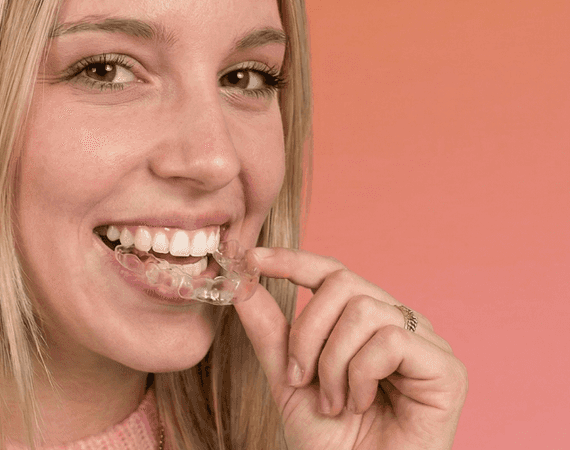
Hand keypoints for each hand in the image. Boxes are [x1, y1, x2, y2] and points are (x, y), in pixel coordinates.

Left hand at [234, 247, 466, 449]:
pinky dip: (362, 374)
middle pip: (343, 283)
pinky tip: (361, 404)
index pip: (331, 273)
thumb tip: (243, 285)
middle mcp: (398, 323)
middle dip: (307, 331)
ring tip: (334, 402)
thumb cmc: (331, 442)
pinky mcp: (447, 369)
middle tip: (299, 378)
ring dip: (333, 362)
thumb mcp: (289, 381)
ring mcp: (426, 343)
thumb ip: (271, 333)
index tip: (252, 258)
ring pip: (365, 310)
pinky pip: (392, 340)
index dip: (292, 260)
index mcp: (364, 322)